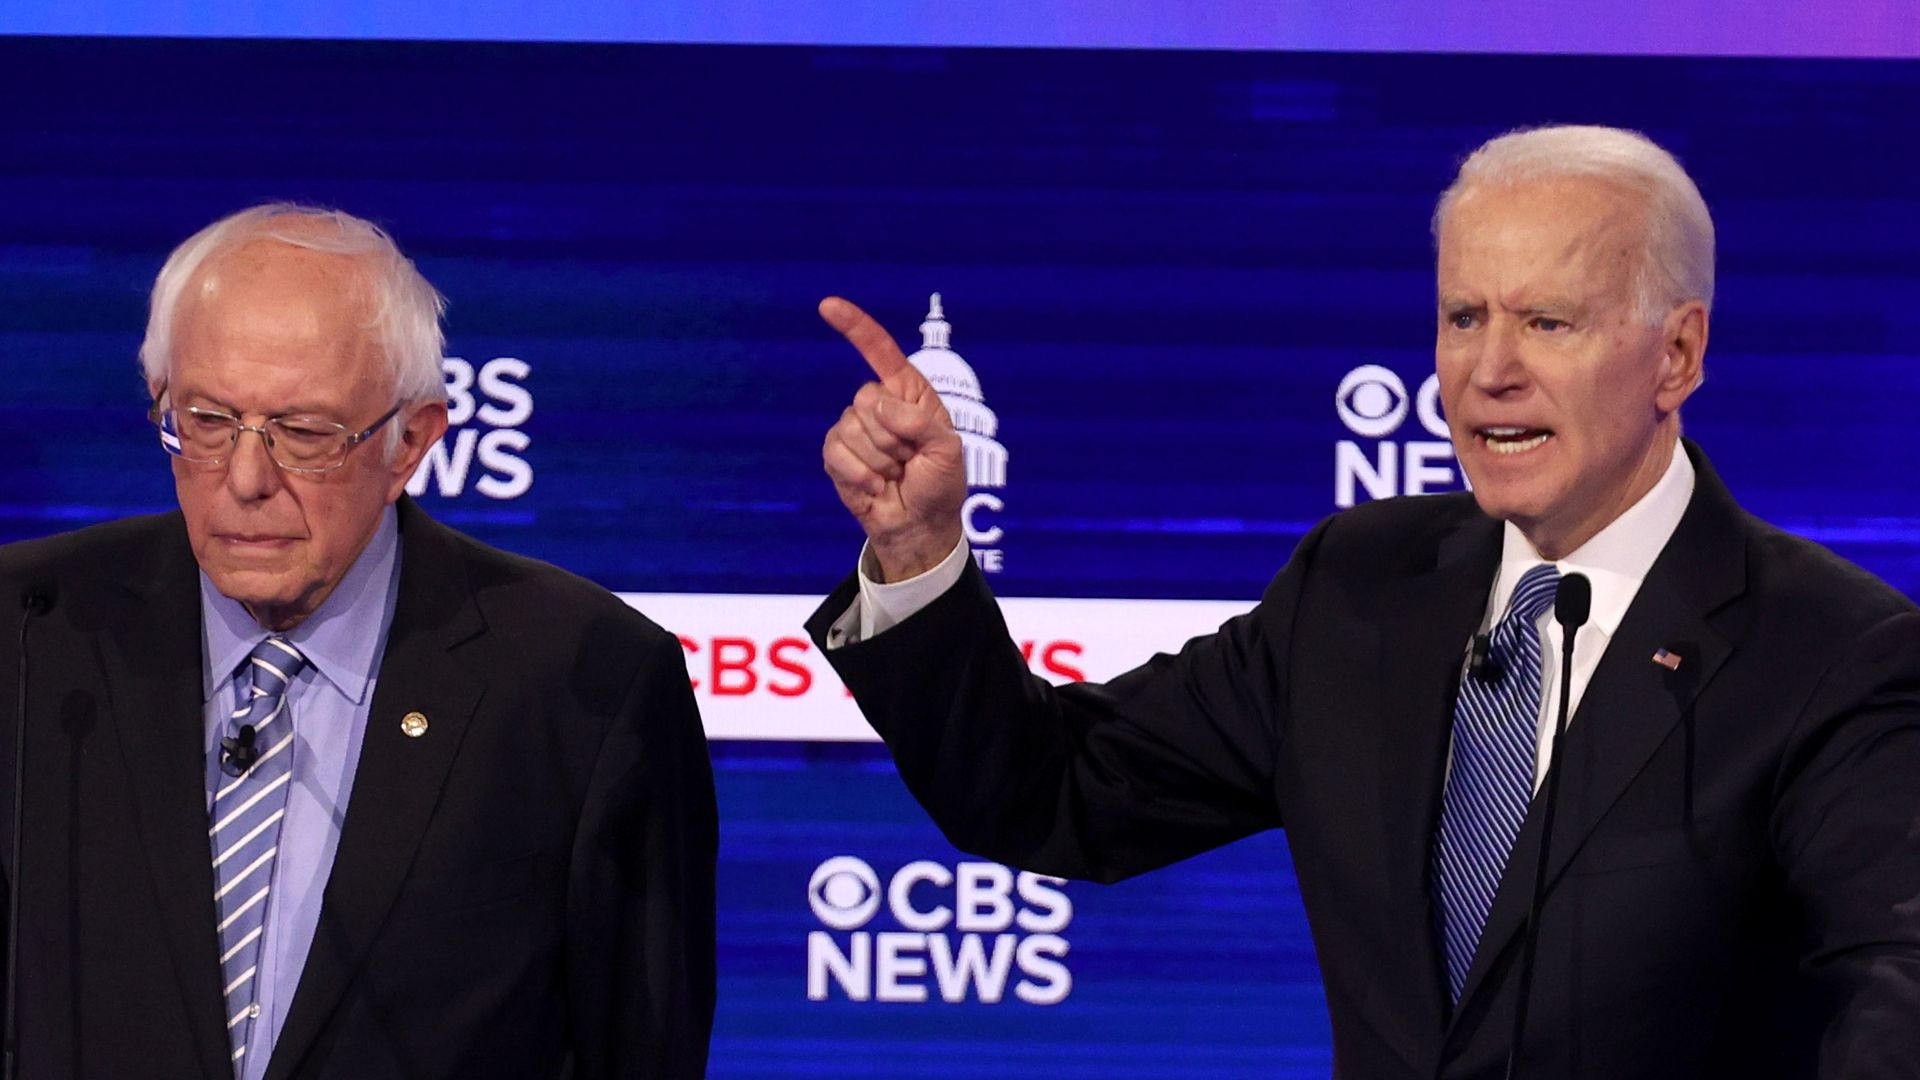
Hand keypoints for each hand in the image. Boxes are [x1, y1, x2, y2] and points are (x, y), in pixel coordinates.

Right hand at [819, 296, 965, 581]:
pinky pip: (836, 451)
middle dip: (891, 436)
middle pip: (866, 398)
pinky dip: (859, 474)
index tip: (827, 305)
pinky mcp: (838, 455)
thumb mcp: (946, 450)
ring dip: (878, 460)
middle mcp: (880, 405)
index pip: (881, 352)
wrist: (920, 526)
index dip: (856, 327)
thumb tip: (878, 407)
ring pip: (851, 427)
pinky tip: (876, 487)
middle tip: (908, 460)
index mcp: (910, 394)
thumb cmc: (939, 485)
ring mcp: (855, 429)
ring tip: (894, 475)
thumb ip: (918, 422)